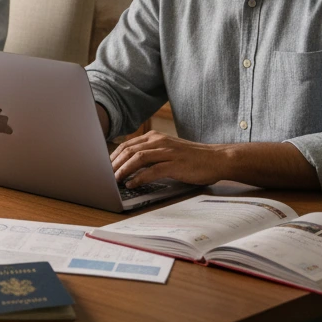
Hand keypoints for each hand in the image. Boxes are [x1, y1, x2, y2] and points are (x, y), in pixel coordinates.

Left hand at [110, 131, 228, 187]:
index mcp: (155, 137)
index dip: (113, 156)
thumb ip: (151, 153)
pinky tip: (132, 184)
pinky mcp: (175, 164)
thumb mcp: (168, 150)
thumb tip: (129, 164)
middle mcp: (159, 141)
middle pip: (129, 150)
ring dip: (123, 169)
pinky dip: (139, 178)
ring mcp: (168, 152)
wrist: (217, 159)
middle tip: (104, 176)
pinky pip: (153, 170)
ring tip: (114, 180)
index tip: (104, 167)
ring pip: (138, 158)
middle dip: (114, 163)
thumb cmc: (192, 158)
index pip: (127, 145)